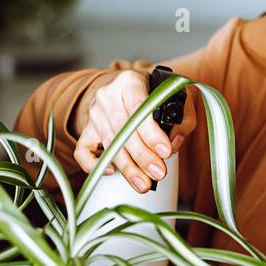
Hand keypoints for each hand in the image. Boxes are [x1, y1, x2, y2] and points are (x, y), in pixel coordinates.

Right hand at [72, 67, 196, 192]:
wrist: (128, 88)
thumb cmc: (155, 94)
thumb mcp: (178, 96)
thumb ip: (183, 120)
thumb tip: (173, 145)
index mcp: (129, 81)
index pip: (138, 106)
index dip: (151, 131)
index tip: (165, 151)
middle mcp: (107, 96)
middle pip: (122, 129)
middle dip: (142, 155)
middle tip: (158, 173)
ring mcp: (94, 113)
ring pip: (108, 143)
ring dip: (127, 166)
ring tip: (144, 183)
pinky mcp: (87, 130)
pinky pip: (82, 150)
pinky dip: (93, 164)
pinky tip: (111, 172)